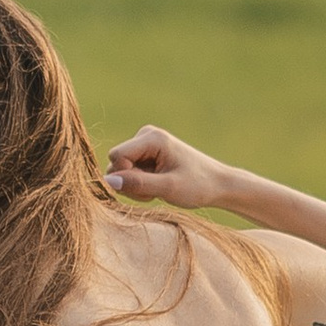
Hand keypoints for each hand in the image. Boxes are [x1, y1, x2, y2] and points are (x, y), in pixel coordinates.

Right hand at [104, 126, 237, 211]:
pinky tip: (158, 186)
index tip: (148, 186)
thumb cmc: (198, 185)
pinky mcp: (146, 154)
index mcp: (152, 137)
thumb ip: (137, 184)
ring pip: (121, 170)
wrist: (218, 184)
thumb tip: (107, 180)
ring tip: (159, 189)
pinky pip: (128, 172)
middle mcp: (146, 135)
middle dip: (132, 182)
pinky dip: (140, 184)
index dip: (126, 176)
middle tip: (156, 190)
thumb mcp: (168, 188)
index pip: (117, 156)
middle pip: (117, 164)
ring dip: (136, 185)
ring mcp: (145, 145)